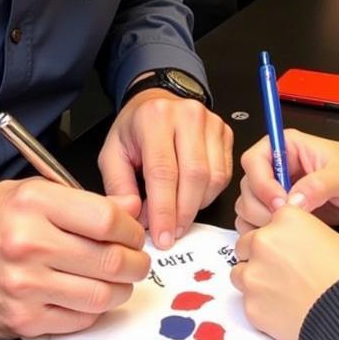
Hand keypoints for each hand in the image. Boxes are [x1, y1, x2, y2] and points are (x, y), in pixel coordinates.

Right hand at [0, 180, 149, 338]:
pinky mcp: (22, 320)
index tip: (134, 234)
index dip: (132, 229)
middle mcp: (28, 244)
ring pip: (101, 295)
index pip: (107, 219)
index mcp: (33, 204)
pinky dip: (94, 309)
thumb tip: (132, 208)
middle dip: (135, 263)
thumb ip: (83, 201)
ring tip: (119, 280)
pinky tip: (89, 296)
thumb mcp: (30, 194)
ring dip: (121, 290)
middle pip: (110, 260)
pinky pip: (79, 319)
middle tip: (137, 261)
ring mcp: (24, 286)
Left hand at [99, 90, 232, 249]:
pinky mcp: (226, 132)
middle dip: (183, 213)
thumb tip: (133, 215)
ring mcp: (211, 122)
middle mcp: (187, 115)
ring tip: (178, 215)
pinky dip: (209, 195)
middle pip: (194, 176)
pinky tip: (191, 198)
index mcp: (155, 118)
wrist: (157, 103)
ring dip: (197, 206)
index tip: (162, 236)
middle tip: (171, 234)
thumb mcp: (112, 154)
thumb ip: (119, 186)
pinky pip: (224, 174)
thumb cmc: (135, 130)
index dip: (164, 209)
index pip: (163, 171)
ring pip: (213, 178)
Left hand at [231, 206, 338, 339]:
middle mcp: (263, 241)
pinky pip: (248, 302)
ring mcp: (253, 274)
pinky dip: (262, 306)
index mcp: (285, 219)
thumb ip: (301, 235)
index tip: (286, 249)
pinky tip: (285, 311)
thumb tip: (294, 243)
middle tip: (282, 273)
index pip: (267, 222)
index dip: (276, 237)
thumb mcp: (331, 238)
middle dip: (259, 257)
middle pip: (246, 245)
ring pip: (240, 273)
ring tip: (282, 293)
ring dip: (255, 280)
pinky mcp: (250, 305)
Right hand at [235, 128, 338, 231]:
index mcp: (286, 147)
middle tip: (284, 219)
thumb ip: (319, 185)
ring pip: (248, 206)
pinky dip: (261, 232)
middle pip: (247, 186)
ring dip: (260, 221)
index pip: (254, 160)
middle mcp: (276, 168)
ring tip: (286, 228)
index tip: (280, 201)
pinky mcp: (280, 211)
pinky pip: (256, 222)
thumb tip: (294, 201)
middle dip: (261, 206)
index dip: (262, 182)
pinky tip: (280, 237)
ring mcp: (276, 190)